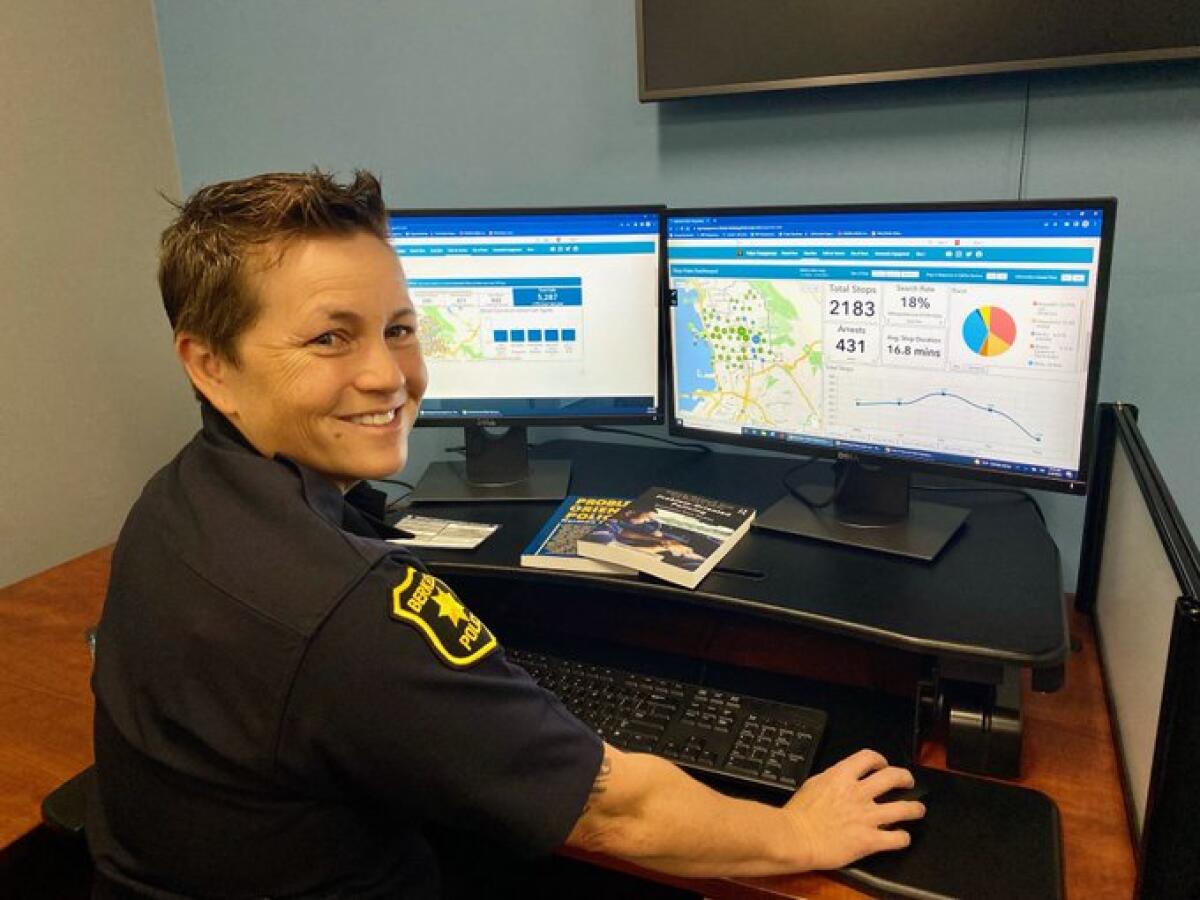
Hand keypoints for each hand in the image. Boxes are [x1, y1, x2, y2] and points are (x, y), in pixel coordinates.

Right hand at [781, 749, 924, 869]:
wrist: (795, 838)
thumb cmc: (797, 814)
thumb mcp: (813, 784)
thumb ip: (831, 779)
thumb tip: (840, 779)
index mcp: (842, 776)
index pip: (869, 757)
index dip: (880, 760)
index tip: (882, 765)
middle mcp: (859, 793)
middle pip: (893, 777)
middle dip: (905, 778)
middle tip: (907, 783)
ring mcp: (867, 817)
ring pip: (904, 808)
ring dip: (914, 808)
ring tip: (917, 810)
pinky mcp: (869, 840)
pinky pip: (896, 838)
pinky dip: (903, 838)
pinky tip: (902, 838)